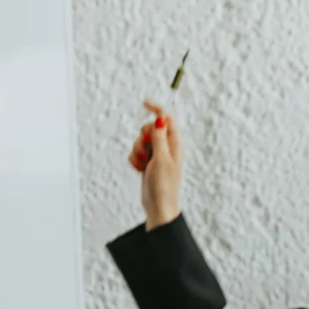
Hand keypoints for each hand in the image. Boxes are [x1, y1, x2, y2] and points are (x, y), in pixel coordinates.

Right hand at [130, 100, 181, 229]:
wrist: (158, 206)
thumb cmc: (164, 185)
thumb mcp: (161, 159)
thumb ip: (160, 137)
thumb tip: (161, 117)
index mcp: (174, 144)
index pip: (167, 119)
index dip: (156, 110)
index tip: (144, 103)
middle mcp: (166, 147)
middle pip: (149, 128)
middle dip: (143, 138)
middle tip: (148, 152)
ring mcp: (156, 155)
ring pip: (139, 141)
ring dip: (137, 151)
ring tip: (144, 165)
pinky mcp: (147, 163)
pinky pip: (135, 153)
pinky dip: (134, 160)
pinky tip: (139, 170)